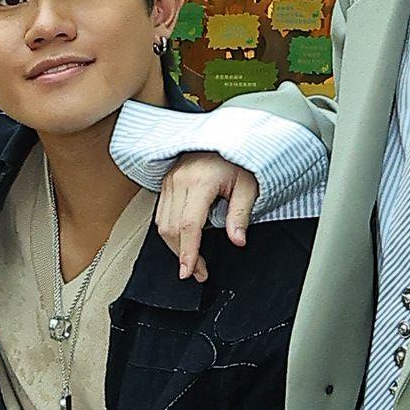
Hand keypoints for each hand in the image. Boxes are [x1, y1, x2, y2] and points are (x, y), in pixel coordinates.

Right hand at [148, 152, 260, 279]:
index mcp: (200, 181)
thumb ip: (240, 214)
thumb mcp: (248, 186)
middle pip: (171, 228)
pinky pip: (161, 214)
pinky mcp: (166, 183)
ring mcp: (170, 181)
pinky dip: (170, 232)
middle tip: (197, 272)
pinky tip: (183, 241)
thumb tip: (238, 240)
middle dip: (182, 255)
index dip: (188, 251)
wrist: (227, 136)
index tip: (190, 271)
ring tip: (191, 261)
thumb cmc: (238, 161)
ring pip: (162, 224)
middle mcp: (179, 180)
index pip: (188, 224)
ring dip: (174, 246)